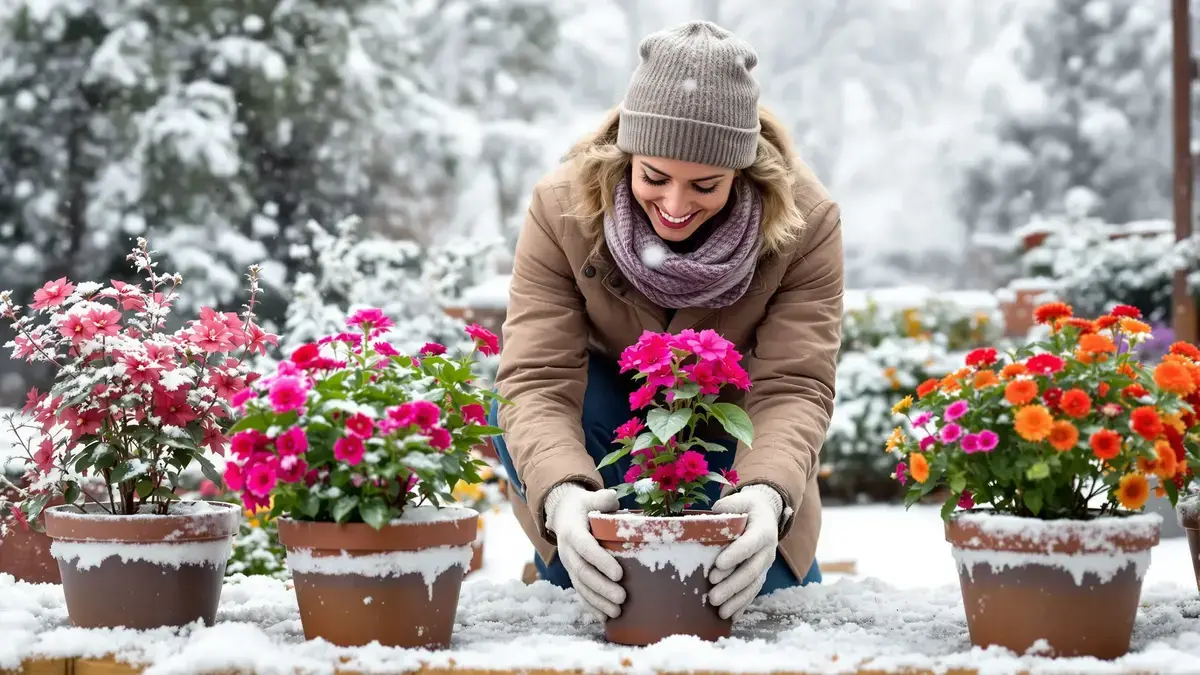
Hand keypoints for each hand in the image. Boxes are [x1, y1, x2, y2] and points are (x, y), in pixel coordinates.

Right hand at [544, 482, 625, 617]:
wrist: (562, 514)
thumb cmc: (583, 506)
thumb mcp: (590, 497)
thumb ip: (603, 498)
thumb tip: (614, 501)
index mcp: (572, 531)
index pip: (585, 547)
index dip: (600, 561)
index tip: (619, 573)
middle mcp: (567, 550)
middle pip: (582, 572)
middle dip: (602, 587)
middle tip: (622, 597)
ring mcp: (569, 564)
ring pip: (580, 586)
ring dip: (598, 601)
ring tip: (617, 611)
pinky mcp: (572, 574)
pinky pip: (579, 592)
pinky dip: (591, 606)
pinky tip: (604, 618)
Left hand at [707, 484, 783, 619]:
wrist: (766, 515)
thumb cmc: (749, 508)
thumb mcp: (742, 500)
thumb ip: (729, 505)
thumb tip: (713, 512)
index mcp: (763, 530)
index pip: (750, 543)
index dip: (736, 554)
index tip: (718, 564)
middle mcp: (767, 551)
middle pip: (751, 570)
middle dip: (732, 584)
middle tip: (713, 595)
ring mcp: (765, 565)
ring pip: (753, 585)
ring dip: (737, 600)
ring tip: (720, 611)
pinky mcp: (761, 575)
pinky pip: (753, 592)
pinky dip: (743, 605)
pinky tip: (731, 617)